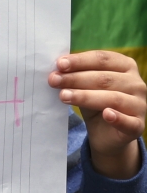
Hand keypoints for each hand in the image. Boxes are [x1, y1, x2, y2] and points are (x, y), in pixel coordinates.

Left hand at [49, 50, 146, 178]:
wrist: (106, 133)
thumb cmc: (94, 101)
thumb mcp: (84, 85)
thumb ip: (75, 75)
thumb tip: (56, 69)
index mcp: (125, 66)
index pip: (102, 59)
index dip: (80, 60)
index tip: (59, 64)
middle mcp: (136, 83)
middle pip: (104, 78)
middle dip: (76, 78)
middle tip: (54, 80)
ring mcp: (140, 104)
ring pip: (112, 98)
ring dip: (85, 96)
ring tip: (63, 96)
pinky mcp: (138, 125)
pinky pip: (128, 121)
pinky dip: (117, 117)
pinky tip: (106, 114)